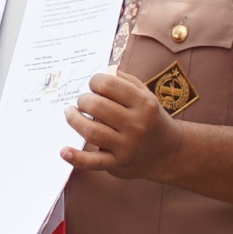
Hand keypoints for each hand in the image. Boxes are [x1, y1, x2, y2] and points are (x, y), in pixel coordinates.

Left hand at [62, 72, 178, 180]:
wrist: (169, 152)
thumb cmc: (150, 118)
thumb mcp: (145, 95)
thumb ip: (124, 81)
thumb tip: (101, 70)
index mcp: (143, 103)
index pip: (109, 84)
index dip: (94, 81)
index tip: (93, 86)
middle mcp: (136, 124)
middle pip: (97, 106)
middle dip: (83, 100)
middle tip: (82, 101)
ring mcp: (127, 145)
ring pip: (91, 131)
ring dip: (74, 119)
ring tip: (71, 113)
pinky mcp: (117, 163)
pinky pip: (93, 161)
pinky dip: (76, 157)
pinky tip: (63, 151)